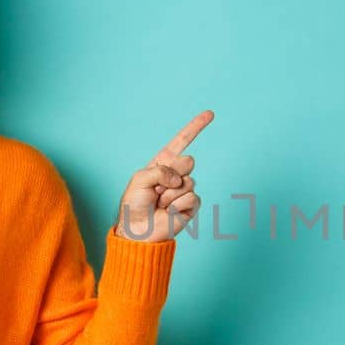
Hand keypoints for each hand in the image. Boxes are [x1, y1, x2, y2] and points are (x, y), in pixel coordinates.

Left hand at [116, 110, 212, 241]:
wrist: (138, 231)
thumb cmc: (134, 204)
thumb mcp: (139, 178)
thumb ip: (160, 170)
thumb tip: (180, 178)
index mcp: (162, 164)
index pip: (181, 142)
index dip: (196, 127)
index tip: (210, 113)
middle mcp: (175, 174)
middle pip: (188, 161)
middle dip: (173, 173)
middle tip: (158, 188)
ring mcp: (184, 190)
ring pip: (189, 182)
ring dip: (170, 194)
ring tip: (160, 203)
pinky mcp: (191, 206)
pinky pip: (191, 198)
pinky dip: (177, 205)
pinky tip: (169, 211)